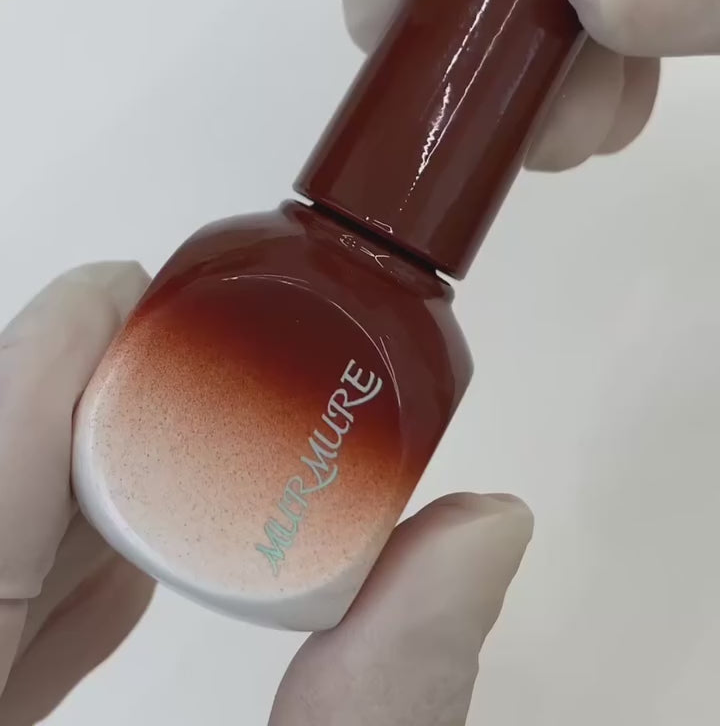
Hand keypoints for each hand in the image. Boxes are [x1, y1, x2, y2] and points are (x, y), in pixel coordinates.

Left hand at [0, 263, 531, 724]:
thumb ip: (383, 710)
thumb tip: (485, 523)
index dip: (45, 361)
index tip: (126, 286)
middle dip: (100, 408)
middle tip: (204, 357)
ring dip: (96, 472)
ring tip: (201, 422)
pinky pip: (3, 599)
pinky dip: (77, 556)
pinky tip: (160, 532)